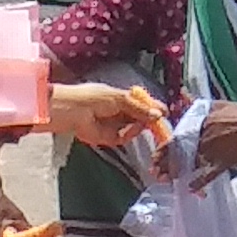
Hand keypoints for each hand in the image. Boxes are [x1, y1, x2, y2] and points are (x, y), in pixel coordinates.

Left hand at [45, 82, 160, 150]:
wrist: (72, 111)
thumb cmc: (93, 98)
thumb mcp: (120, 98)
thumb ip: (139, 108)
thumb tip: (158, 115)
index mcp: (121, 98)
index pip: (141, 103)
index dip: (152, 107)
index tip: (164, 111)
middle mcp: (119, 112)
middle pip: (140, 117)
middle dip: (150, 119)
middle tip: (162, 120)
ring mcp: (115, 125)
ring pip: (135, 128)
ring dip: (142, 126)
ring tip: (148, 122)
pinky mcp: (110, 138)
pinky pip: (126, 137)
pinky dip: (131, 133)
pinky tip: (134, 128)